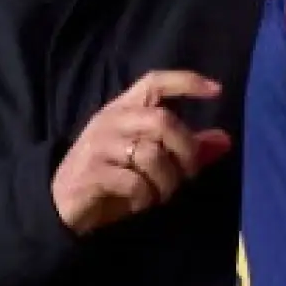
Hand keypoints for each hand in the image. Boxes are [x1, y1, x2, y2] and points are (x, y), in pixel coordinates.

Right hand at [51, 70, 232, 235]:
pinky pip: (135, 182)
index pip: (154, 82)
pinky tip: (139, 202)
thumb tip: (224, 141)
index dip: (186, 82)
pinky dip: (145, 197)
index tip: (216, 91)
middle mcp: (111, 120)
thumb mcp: (149, 160)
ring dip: (166, 182)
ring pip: (151, 154)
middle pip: (162, 120)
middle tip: (187, 175)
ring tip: (159, 194)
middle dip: (185, 150)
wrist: (61, 203)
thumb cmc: (110, 176)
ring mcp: (98, 145)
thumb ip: (184, 148)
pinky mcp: (92, 173)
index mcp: (123, 109)